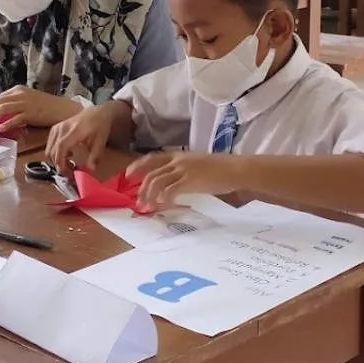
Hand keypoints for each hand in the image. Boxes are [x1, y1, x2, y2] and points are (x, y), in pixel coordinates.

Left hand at [0, 86, 80, 131]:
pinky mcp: (32, 112)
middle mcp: (20, 94)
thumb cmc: (46, 108)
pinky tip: (0, 129)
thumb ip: (13, 108)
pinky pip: (15, 118)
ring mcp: (26, 103)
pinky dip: (6, 123)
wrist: (63, 109)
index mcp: (17, 90)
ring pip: (2, 109)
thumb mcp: (27, 103)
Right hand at [47, 103, 116, 172]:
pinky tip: (68, 155)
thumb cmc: (99, 126)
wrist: (96, 112)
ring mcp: (57, 128)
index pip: (62, 146)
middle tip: (70, 172)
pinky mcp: (55, 129)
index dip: (61, 161)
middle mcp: (62, 128)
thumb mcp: (101, 140)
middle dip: (59, 164)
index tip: (66, 172)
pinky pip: (50, 145)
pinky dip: (56, 153)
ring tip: (70, 164)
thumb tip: (90, 169)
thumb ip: (95, 155)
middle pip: (53, 150)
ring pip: (49, 149)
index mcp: (75, 130)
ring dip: (57, 160)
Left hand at [126, 152, 243, 211]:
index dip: (138, 166)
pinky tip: (163, 206)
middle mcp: (178, 160)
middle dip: (142, 188)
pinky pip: (170, 190)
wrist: (235, 169)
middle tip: (138, 201)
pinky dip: (164, 199)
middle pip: (151, 173)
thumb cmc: (220, 169)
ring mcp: (183, 170)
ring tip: (147, 207)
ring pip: (157, 182)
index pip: (152, 158)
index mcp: (178, 155)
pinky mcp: (189, 180)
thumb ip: (183, 171)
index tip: (128, 175)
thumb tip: (173, 182)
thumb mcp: (197, 165)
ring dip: (149, 196)